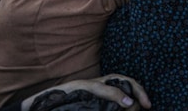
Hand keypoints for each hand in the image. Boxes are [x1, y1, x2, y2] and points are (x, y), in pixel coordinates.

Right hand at [21, 74, 150, 110]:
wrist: (40, 106)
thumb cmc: (66, 105)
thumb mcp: (91, 104)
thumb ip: (106, 105)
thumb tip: (127, 108)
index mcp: (100, 87)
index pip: (124, 83)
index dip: (138, 91)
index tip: (148, 105)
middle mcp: (94, 83)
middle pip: (121, 80)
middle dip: (137, 91)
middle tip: (147, 105)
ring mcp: (84, 85)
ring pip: (108, 84)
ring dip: (122, 95)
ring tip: (132, 105)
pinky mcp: (75, 87)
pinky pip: (95, 89)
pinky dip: (109, 94)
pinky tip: (120, 102)